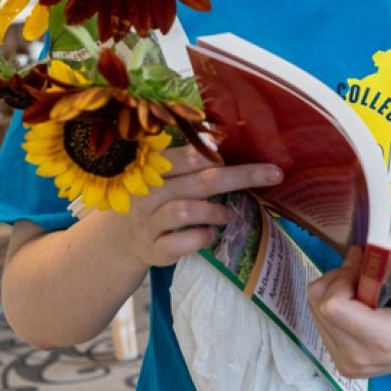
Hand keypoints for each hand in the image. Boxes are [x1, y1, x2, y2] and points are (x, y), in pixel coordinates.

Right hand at [97, 144, 283, 270]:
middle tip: (273, 174)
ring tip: (231, 215)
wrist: (117, 239)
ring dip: (216, 212)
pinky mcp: (153, 249)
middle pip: (199, 180)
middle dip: (240, 176)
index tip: (248, 151)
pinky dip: (200, 238)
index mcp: (153, 168)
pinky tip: (209, 235)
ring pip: (185, 210)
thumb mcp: (160, 175)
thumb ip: (186, 161)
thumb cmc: (150, 199)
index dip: (218, 153)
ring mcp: (149, 222)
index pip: (189, 155)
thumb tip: (222, 141)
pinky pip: (179, 243)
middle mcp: (149, 192)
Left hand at [305, 251, 390, 378]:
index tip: (367, 267)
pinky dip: (335, 302)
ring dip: (336, 288)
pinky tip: (361, 302)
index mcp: (385, 340)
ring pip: (315, 308)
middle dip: (340, 278)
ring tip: (366, 285)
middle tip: (367, 269)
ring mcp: (348, 364)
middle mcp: (359, 357)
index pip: (333, 306)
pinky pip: (318, 319)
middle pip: (319, 303)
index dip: (345, 277)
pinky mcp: (341, 363)